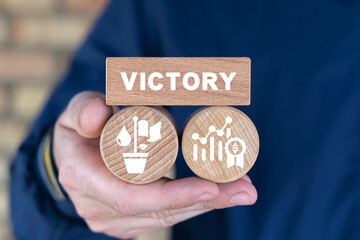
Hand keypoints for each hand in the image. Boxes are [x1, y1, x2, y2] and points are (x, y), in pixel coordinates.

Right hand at [53, 91, 256, 238]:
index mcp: (84, 179)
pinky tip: (223, 195)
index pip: (131, 196)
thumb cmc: (76, 131)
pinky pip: (166, 217)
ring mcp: (115, 219)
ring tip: (243, 190)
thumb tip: (101, 112)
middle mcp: (99, 208)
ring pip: (167, 218)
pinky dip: (195, 206)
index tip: (211, 186)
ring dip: (208, 206)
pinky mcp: (129, 219)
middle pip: (159, 213)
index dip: (172, 195)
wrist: (69, 157)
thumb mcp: (74, 113)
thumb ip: (84, 109)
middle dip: (205, 202)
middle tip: (244, 188)